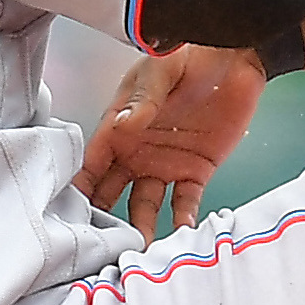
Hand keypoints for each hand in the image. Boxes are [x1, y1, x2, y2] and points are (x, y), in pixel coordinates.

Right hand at [76, 45, 267, 240]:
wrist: (236, 57)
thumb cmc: (189, 54)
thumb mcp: (161, 70)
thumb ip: (144, 100)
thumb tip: (123, 125)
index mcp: (118, 126)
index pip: (91, 163)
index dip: (79, 188)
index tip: (68, 215)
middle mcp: (136, 151)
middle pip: (111, 192)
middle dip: (102, 219)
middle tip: (97, 247)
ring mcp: (164, 164)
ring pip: (144, 205)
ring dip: (141, 227)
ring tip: (137, 250)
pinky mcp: (196, 171)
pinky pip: (185, 202)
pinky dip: (182, 220)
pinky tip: (180, 235)